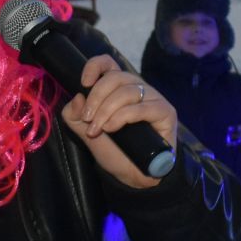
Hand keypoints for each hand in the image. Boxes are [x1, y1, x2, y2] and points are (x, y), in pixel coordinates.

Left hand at [59, 56, 176, 188]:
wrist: (134, 176)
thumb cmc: (115, 152)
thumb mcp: (86, 133)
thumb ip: (75, 116)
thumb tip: (77, 97)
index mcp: (119, 88)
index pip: (109, 63)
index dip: (95, 66)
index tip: (83, 83)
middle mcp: (137, 89)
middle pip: (115, 77)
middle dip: (96, 97)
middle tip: (87, 119)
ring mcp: (153, 99)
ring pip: (127, 91)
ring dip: (106, 110)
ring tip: (97, 129)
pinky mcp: (165, 112)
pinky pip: (141, 107)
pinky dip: (121, 117)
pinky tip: (111, 129)